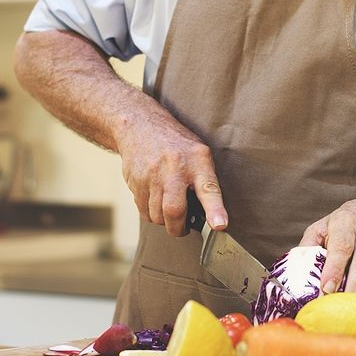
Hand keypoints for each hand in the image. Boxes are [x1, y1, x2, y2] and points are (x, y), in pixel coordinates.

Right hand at [115, 114, 227, 235]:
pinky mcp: (135, 182)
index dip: (215, 210)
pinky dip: (151, 214)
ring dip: (164, 221)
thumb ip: (207, 181)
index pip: (209, 189)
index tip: (219, 225)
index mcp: (197, 162)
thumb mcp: (200, 154)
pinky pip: (143, 211)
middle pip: (174, 211)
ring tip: (170, 211)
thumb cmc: (177, 145)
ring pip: (157, 215)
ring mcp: (152, 176)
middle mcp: (174, 170)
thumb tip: (212, 216)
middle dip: (179, 228)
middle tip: (183, 228)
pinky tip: (156, 202)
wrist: (140, 126)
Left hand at [300, 194, 355, 311]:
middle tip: (338, 311)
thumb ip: (309, 246)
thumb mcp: (325, 224)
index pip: (342, 247)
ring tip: (352, 317)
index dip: (334, 270)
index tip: (326, 291)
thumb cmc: (351, 222)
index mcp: (347, 222)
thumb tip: (295, 276)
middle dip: (351, 292)